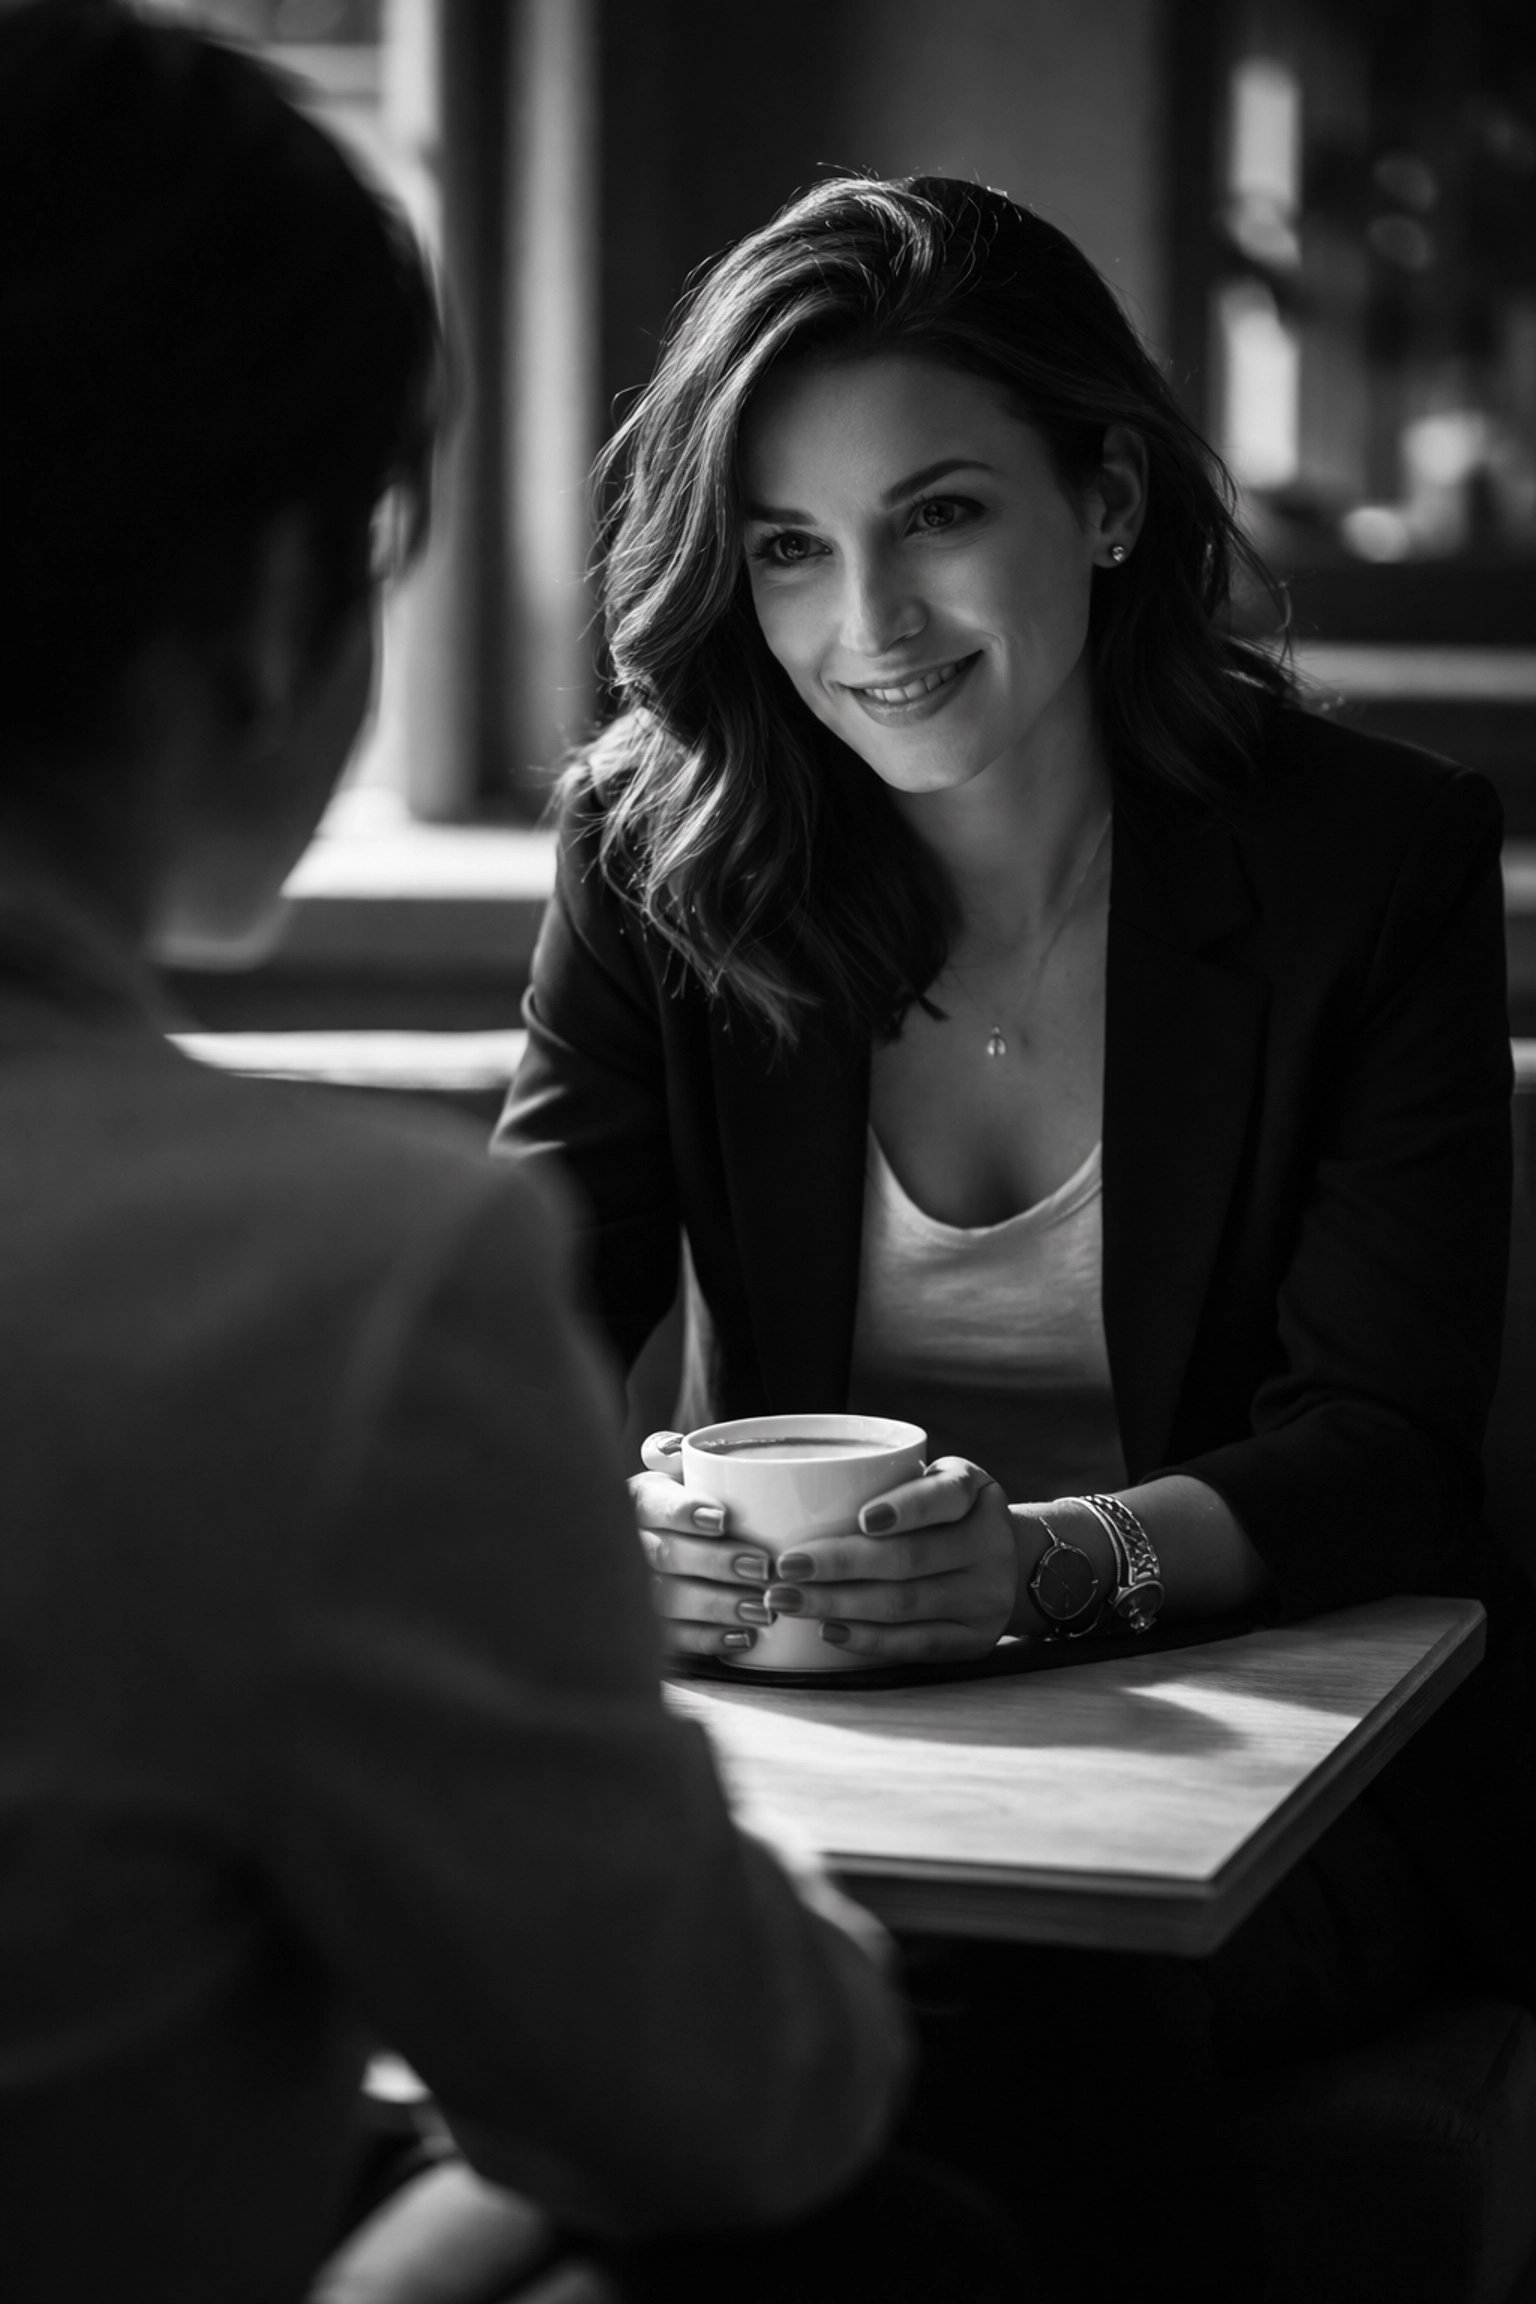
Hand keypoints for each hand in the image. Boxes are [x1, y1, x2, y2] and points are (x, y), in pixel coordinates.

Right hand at [630, 1430, 780, 1662]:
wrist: (673, 1547)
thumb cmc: (690, 1505)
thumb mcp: (684, 1473)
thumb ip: (684, 1458)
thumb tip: (671, 1449)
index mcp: (639, 1500)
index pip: (653, 1505)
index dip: (684, 1511)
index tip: (722, 1518)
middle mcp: (630, 1544)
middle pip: (665, 1556)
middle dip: (716, 1563)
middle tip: (762, 1566)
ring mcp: (634, 1589)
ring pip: (668, 1600)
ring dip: (717, 1605)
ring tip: (762, 1609)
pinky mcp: (648, 1628)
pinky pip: (673, 1639)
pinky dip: (708, 1640)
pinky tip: (743, 1639)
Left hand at [764, 1456, 1016, 1664]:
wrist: (1009, 1564)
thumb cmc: (944, 1514)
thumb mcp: (935, 1481)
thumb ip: (888, 1481)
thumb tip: (792, 1496)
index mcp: (975, 1492)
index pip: (944, 1497)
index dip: (905, 1509)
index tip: (861, 1518)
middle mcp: (991, 1545)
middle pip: (909, 1558)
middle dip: (840, 1564)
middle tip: (785, 1566)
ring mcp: (987, 1597)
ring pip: (906, 1604)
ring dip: (839, 1604)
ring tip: (788, 1600)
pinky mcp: (976, 1639)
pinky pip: (918, 1645)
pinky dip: (869, 1639)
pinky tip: (829, 1630)